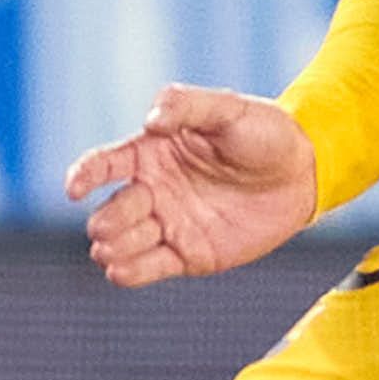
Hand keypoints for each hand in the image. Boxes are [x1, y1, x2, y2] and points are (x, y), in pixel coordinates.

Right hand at [64, 84, 318, 287]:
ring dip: (113, 247)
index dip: (83, 175)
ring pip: (121, 243)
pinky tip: (119, 271)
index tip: (74, 187)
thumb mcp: (228, 109)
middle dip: (109, 219)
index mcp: (151, 153)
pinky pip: (147, 268)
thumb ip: (188, 107)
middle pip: (110, 210)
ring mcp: (168, 224)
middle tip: (136, 213)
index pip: (104, 164)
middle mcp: (153, 190)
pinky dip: (128, 272)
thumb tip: (151, 121)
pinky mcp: (188, 255)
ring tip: (113, 250)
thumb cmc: (264, 133)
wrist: (303, 173)